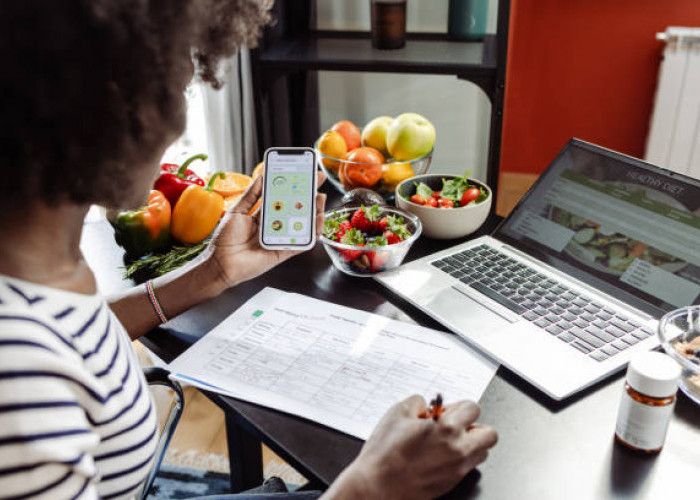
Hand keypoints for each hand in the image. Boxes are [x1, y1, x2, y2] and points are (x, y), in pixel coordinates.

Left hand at [206, 171, 326, 288]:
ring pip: (302, 224)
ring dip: (314, 212)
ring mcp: (280, 238)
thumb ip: (251, 196)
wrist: (220, 263)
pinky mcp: (283, 252)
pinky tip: (317, 222)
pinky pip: (302, 242)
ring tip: (320, 198)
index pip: (282, 198)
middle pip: (296, 209)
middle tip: (318, 181)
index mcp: (262, 216)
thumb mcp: (237, 211)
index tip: (304, 173)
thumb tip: (261, 177)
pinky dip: (311, 233)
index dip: (293, 186)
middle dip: (308, 195)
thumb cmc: (224, 240)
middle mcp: (273, 226)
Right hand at [327, 395, 496, 499]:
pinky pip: (468, 466)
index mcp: (446, 428)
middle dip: (474, 425)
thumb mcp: (397, 412)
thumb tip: (427, 405)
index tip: (447, 411)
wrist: (377, 486)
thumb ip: (418, 402)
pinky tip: (440, 456)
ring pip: (482, 452)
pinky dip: (460, 458)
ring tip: (449, 441)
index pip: (473, 408)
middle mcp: (458, 449)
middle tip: (456, 425)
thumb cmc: (384, 453)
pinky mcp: (452, 482)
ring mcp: (457, 469)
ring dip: (470, 443)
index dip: (458, 407)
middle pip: (489, 433)